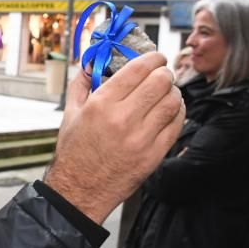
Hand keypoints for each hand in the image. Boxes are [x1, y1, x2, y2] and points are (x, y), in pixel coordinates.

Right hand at [44, 52, 184, 223]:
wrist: (78, 190)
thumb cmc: (74, 152)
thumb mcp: (70, 113)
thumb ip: (81, 83)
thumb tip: (92, 61)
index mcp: (101, 104)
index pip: (138, 69)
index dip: (152, 58)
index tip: (156, 57)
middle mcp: (123, 119)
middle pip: (160, 82)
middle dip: (164, 72)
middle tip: (162, 72)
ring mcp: (141, 138)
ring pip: (172, 102)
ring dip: (173, 91)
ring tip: (166, 91)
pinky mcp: (153, 155)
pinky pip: (176, 125)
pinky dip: (177, 112)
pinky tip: (170, 109)